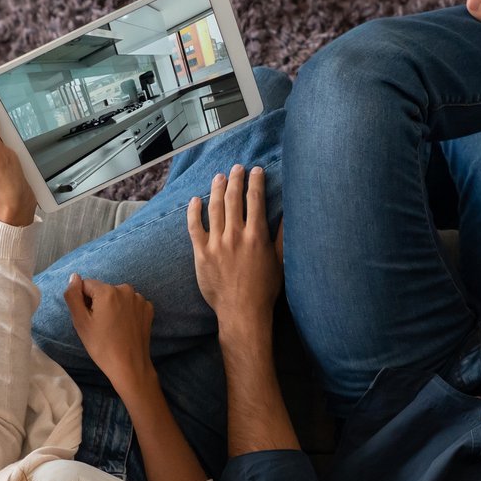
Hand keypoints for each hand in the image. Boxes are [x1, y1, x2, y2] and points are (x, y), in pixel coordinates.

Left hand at [0, 102, 37, 225]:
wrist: (18, 205)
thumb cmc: (5, 185)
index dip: (0, 119)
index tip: (8, 129)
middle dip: (10, 130)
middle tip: (13, 148)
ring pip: (7, 130)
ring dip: (17, 137)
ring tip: (17, 154)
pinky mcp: (2, 152)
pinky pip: (13, 138)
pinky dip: (20, 142)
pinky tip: (21, 154)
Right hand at [62, 274, 156, 388]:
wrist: (129, 365)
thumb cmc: (102, 346)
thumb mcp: (80, 322)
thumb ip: (73, 296)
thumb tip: (74, 277)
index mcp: (107, 290)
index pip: (86, 285)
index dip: (83, 302)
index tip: (89, 319)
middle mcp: (125, 289)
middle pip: (103, 290)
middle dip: (98, 303)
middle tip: (100, 326)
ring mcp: (139, 299)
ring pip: (117, 296)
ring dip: (113, 307)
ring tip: (113, 328)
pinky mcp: (148, 309)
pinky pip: (130, 304)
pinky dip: (126, 312)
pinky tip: (124, 327)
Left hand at [188, 164, 281, 336]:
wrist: (242, 312)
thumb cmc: (264, 290)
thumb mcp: (279, 262)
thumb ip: (281, 237)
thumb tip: (287, 216)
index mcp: (256, 236)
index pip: (256, 200)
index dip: (256, 182)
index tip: (256, 171)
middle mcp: (236, 235)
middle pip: (234, 198)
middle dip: (236, 179)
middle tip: (237, 168)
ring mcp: (217, 244)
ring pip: (215, 208)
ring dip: (217, 189)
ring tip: (219, 177)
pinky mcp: (201, 254)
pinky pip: (194, 227)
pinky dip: (194, 211)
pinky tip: (196, 200)